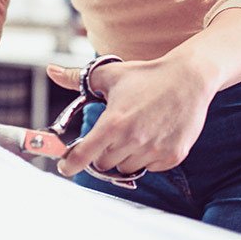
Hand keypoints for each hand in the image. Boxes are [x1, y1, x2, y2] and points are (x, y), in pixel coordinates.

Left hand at [45, 55, 218, 177]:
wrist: (189, 79)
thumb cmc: (147, 76)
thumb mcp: (110, 75)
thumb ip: (77, 78)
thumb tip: (52, 71)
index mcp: (113, 123)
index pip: (84, 155)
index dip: (71, 164)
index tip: (66, 167)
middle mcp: (133, 140)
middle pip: (104, 164)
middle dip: (103, 152)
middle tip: (113, 135)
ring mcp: (154, 150)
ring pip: (127, 168)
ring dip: (125, 156)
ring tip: (136, 132)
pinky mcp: (173, 156)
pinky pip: (150, 167)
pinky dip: (147, 157)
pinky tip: (153, 136)